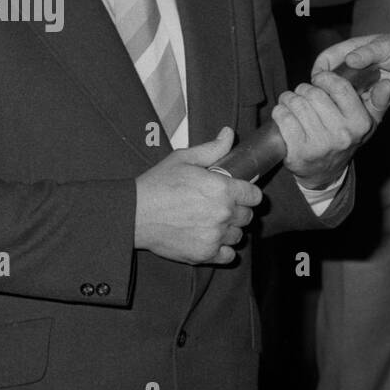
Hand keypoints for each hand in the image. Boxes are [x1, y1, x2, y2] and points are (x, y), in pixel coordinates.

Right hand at [135, 127, 260, 264]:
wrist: (134, 214)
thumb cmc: (157, 185)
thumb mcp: (184, 159)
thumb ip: (212, 149)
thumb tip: (229, 134)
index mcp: (223, 189)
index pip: (255, 196)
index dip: (248, 194)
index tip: (239, 193)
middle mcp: (223, 214)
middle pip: (247, 216)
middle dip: (238, 211)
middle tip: (220, 206)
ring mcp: (215, 236)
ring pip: (238, 236)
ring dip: (230, 230)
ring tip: (212, 222)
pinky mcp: (205, 254)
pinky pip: (229, 255)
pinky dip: (222, 249)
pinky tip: (210, 238)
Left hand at [275, 68, 389, 190]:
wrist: (323, 172)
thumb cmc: (343, 139)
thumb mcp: (366, 123)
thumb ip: (378, 101)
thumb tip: (388, 83)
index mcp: (360, 123)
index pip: (340, 87)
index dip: (324, 78)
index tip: (318, 80)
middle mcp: (342, 135)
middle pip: (314, 94)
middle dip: (304, 89)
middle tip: (303, 95)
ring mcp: (320, 145)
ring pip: (296, 104)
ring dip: (289, 99)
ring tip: (292, 103)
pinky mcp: (298, 151)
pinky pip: (284, 118)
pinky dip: (280, 113)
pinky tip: (284, 116)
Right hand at [312, 33, 389, 101]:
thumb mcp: (385, 47)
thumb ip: (367, 53)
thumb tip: (349, 60)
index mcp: (350, 52)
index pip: (326, 60)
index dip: (320, 70)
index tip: (320, 82)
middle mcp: (352, 70)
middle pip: (331, 82)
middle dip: (330, 91)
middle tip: (336, 98)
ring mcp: (361, 84)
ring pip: (344, 96)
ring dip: (347, 102)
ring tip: (355, 104)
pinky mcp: (371, 97)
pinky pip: (361, 106)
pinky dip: (363, 108)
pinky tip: (370, 104)